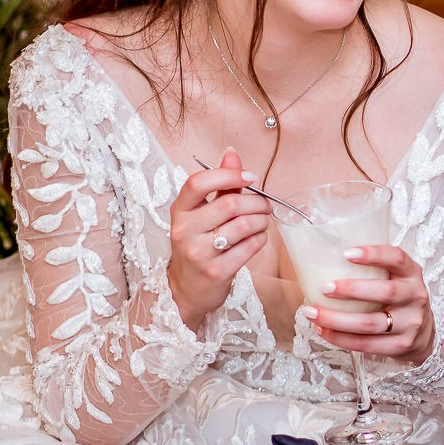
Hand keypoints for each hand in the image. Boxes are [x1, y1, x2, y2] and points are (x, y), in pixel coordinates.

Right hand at [167, 148, 268, 326]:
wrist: (186, 290)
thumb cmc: (198, 245)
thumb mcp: (201, 214)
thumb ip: (219, 185)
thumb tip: (231, 154)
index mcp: (179, 211)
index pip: (197, 183)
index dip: (228, 175)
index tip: (249, 177)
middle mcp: (184, 230)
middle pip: (230, 204)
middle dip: (257, 202)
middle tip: (264, 206)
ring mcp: (198, 253)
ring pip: (244, 225)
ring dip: (262, 221)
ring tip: (261, 223)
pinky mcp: (216, 271)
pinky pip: (250, 247)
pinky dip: (260, 239)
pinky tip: (257, 239)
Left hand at [305, 244, 436, 364]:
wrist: (422, 335)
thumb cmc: (398, 300)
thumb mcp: (395, 279)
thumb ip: (373, 269)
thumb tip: (323, 259)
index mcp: (411, 274)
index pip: (397, 258)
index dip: (374, 254)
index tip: (346, 254)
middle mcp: (415, 296)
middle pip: (385, 292)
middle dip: (351, 289)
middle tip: (324, 288)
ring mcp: (410, 323)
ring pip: (370, 323)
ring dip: (337, 319)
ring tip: (313, 313)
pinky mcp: (401, 345)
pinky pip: (366, 344)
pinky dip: (341, 338)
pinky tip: (324, 332)